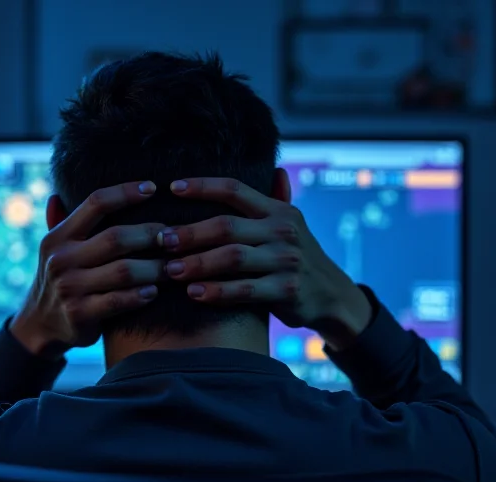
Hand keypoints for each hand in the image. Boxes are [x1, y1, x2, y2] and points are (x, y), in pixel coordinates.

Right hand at [10, 181, 165, 358]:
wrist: (40, 324)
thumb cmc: (63, 279)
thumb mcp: (55, 249)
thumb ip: (65, 223)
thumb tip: (58, 194)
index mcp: (59, 236)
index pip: (95, 203)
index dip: (126, 192)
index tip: (153, 188)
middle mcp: (61, 259)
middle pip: (116, 238)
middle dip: (150, 235)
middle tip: (173, 236)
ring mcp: (69, 288)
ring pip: (123, 271)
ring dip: (154, 268)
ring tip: (173, 266)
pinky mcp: (79, 314)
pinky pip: (118, 301)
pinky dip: (140, 295)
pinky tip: (154, 291)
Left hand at [158, 178, 372, 349]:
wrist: (333, 296)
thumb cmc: (296, 260)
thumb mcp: (291, 226)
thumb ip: (275, 201)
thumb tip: (276, 170)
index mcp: (279, 211)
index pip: (236, 189)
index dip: (202, 186)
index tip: (171, 187)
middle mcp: (283, 231)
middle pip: (227, 226)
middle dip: (190, 233)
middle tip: (163, 240)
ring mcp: (286, 260)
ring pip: (232, 258)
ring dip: (198, 264)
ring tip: (171, 270)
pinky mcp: (287, 290)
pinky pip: (244, 290)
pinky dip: (217, 292)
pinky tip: (194, 293)